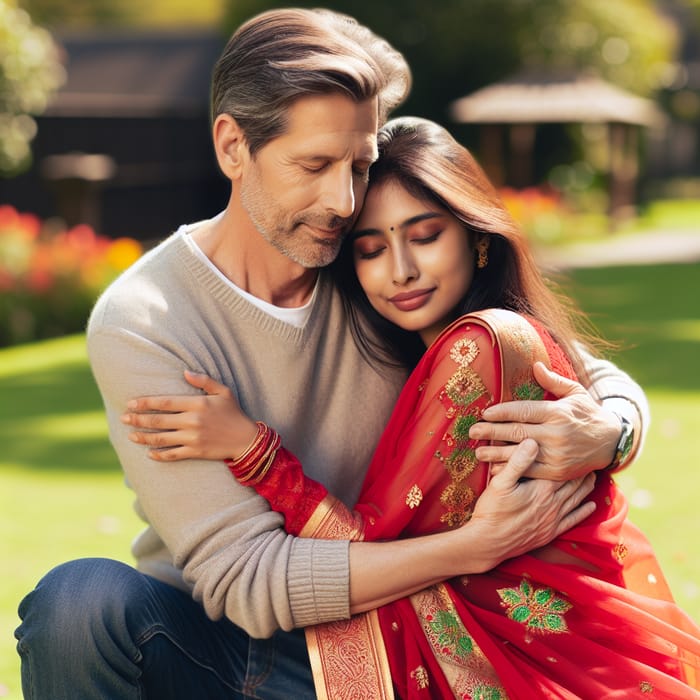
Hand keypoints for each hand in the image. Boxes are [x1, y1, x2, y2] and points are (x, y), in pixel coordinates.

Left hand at [120, 371, 257, 460]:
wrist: (246, 439)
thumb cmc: (234, 412)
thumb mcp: (223, 391)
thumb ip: (204, 381)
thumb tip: (184, 373)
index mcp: (197, 404)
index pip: (164, 402)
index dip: (145, 403)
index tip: (131, 403)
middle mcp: (192, 421)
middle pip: (158, 421)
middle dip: (138, 420)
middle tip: (123, 418)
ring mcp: (193, 438)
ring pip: (161, 438)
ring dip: (143, 437)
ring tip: (131, 435)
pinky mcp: (195, 452)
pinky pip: (173, 454)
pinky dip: (159, 455)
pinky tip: (149, 453)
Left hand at [468, 362, 619, 479]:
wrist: (612, 442)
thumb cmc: (588, 413)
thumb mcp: (575, 392)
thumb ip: (553, 381)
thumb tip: (535, 365)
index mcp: (558, 412)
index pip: (525, 411)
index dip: (503, 412)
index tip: (485, 412)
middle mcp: (557, 434)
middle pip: (518, 432)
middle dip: (492, 432)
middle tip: (472, 431)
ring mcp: (557, 455)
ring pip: (521, 453)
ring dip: (497, 453)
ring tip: (477, 452)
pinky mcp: (558, 472)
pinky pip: (530, 471)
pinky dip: (512, 470)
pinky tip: (495, 469)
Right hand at [468, 439, 596, 568]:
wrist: (488, 542)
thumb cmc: (492, 510)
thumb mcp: (500, 482)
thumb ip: (518, 461)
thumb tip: (533, 441)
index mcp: (542, 490)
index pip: (564, 471)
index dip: (574, 461)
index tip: (582, 450)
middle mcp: (552, 505)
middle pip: (574, 485)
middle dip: (583, 473)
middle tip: (593, 461)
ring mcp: (552, 520)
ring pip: (576, 501)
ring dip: (586, 489)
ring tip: (594, 478)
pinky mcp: (549, 533)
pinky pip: (572, 521)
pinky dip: (583, 512)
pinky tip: (590, 507)